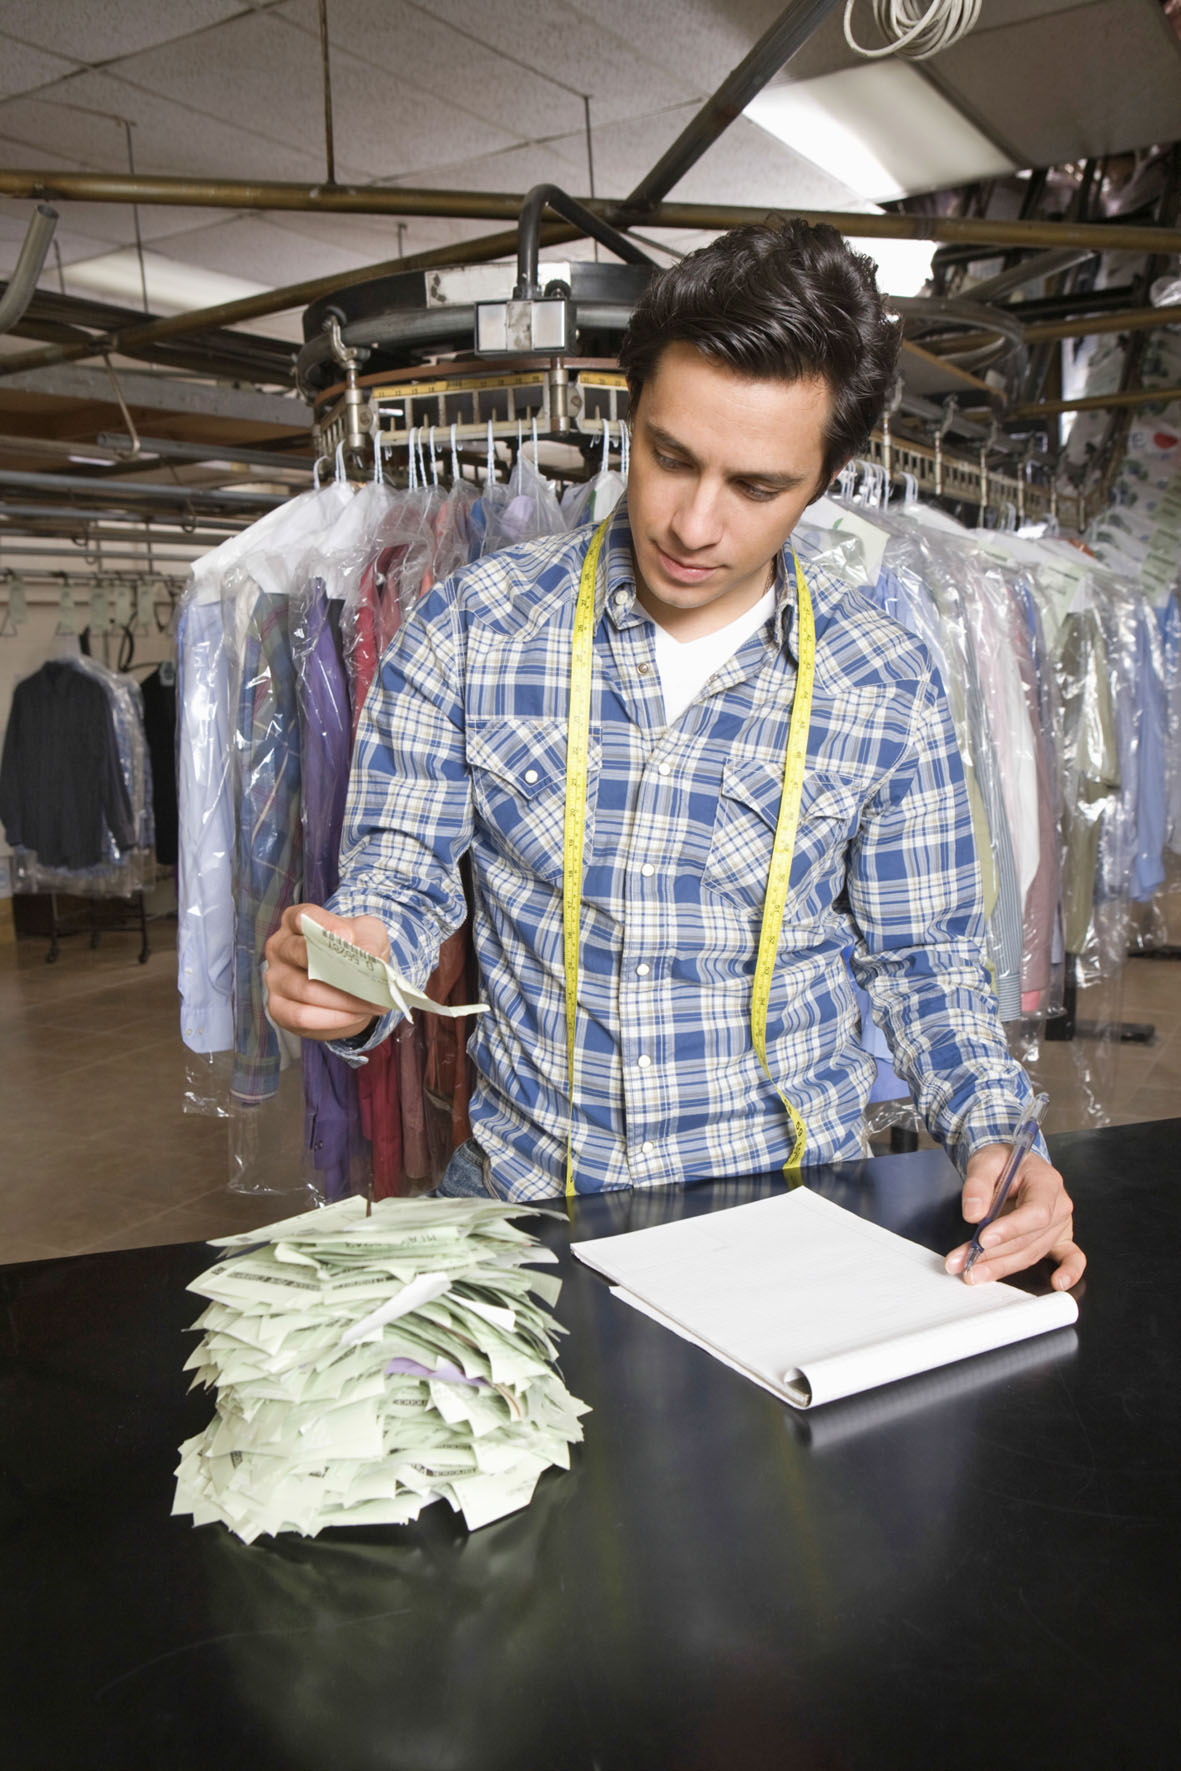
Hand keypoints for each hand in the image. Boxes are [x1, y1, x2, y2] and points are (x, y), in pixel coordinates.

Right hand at [264, 903, 389, 1041]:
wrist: (350, 985)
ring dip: (343, 999)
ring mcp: (275, 978)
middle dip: (337, 969)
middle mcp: (280, 947)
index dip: (325, 926)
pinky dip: (333, 1018)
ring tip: (371, 1003)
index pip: (303, 917)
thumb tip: (366, 953)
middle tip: (367, 980)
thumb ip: (369, 939)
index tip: (348, 937)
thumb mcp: (369, 935)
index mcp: (296, 921)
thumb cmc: (355, 951)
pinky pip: (302, 1016)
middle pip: (301, 954)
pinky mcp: (278, 1008)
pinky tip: (354, 1015)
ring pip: (306, 990)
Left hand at [945, 1145, 1084, 1290]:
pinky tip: (1058, 1282)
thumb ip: (978, 1184)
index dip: (1010, 1229)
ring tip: (972, 1272)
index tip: (983, 1239)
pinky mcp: (1059, 1239)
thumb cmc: (1003, 1162)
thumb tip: (973, 1213)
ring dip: (1001, 1266)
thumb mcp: (985, 1161)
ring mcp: (1061, 1225)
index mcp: (1046, 1182)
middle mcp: (1059, 1205)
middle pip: (1030, 1238)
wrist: (1012, 1165)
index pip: (1035, 1212)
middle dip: (994, 1254)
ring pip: (1032, 1252)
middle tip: (964, 1262)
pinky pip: (1070, 1257)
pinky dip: (1068, 1272)